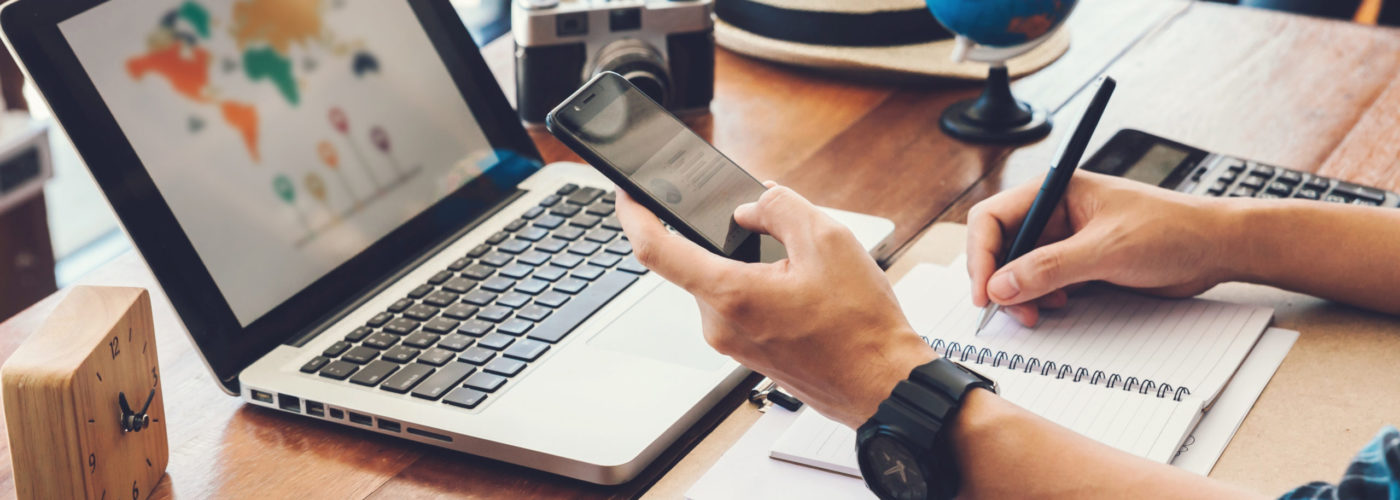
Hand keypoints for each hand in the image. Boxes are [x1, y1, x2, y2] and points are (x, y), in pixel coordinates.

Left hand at [616, 183, 935, 428]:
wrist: (882, 385)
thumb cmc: (861, 327)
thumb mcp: (829, 240)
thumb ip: (779, 207)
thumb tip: (750, 205)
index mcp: (730, 294)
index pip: (655, 249)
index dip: (633, 214)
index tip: (627, 192)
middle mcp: (719, 324)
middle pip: (700, 259)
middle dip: (730, 236)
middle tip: (778, 232)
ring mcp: (730, 343)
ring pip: (722, 281)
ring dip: (751, 263)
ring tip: (804, 271)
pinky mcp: (745, 352)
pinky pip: (738, 304)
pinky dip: (759, 286)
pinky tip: (802, 292)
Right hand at [967, 171, 1239, 325]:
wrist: (1216, 248)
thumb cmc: (1172, 229)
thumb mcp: (1106, 250)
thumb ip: (1049, 268)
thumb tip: (1001, 286)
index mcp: (1053, 192)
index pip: (993, 218)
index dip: (982, 255)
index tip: (985, 292)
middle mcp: (1054, 213)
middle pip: (1000, 246)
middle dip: (1000, 280)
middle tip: (1010, 311)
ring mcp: (1066, 239)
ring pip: (1019, 269)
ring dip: (1021, 294)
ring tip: (1039, 312)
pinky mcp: (1080, 263)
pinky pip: (1043, 282)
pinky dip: (1041, 298)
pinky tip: (1060, 305)